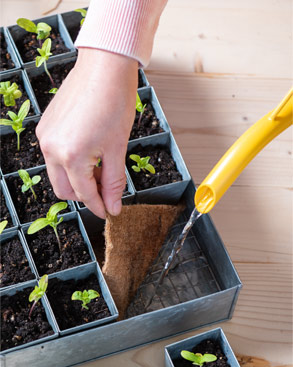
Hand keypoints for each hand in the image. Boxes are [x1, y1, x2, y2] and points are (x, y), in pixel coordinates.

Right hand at [36, 48, 137, 218]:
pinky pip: (54, 156)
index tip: (109, 212)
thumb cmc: (115, 102)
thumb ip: (114, 182)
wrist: (104, 67)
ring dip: (77, 179)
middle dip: (85, 195)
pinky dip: (70, 163)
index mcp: (72, 157)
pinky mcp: (45, 127)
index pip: (84, 194)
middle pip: (65, 190)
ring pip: (57, 175)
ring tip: (101, 169)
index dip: (99, 206)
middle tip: (106, 191)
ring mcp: (45, 137)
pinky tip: (90, 154)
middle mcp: (52, 149)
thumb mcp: (118, 149)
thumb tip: (114, 207)